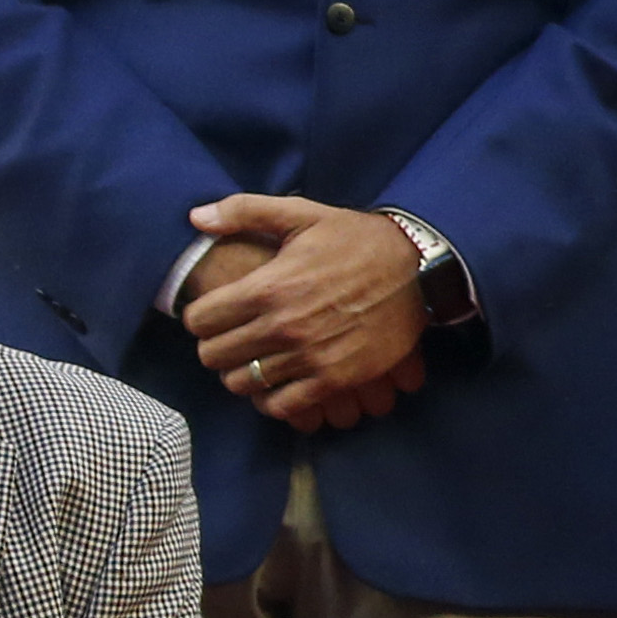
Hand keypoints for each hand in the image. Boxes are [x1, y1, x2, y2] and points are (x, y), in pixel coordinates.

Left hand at [182, 195, 427, 429]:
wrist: (420, 267)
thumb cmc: (355, 239)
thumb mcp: (302, 214)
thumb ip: (244, 211)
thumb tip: (196, 217)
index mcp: (266, 288)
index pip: (199, 321)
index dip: (200, 317)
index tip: (213, 314)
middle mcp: (283, 326)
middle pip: (213, 356)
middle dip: (215, 347)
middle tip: (230, 339)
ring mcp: (310, 356)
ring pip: (242, 384)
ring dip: (241, 373)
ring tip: (252, 359)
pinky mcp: (336, 378)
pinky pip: (283, 406)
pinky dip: (272, 400)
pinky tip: (276, 383)